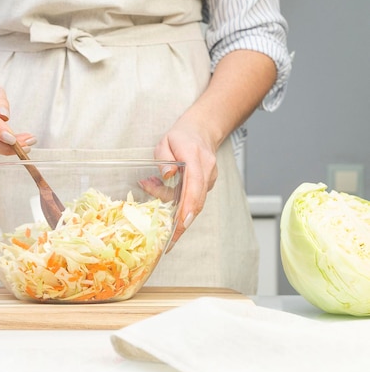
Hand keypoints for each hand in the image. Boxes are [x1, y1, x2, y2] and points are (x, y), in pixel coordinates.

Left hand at [153, 123, 218, 243]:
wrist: (202, 130)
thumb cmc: (181, 137)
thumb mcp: (165, 141)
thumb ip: (164, 157)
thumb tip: (168, 175)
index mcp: (195, 158)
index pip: (194, 185)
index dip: (188, 206)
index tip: (182, 224)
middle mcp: (206, 170)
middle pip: (198, 201)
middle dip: (184, 223)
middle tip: (170, 241)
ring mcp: (210, 178)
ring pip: (196, 202)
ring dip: (178, 213)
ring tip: (161, 217)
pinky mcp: (208, 184)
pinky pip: (195, 199)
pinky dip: (182, 206)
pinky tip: (167, 205)